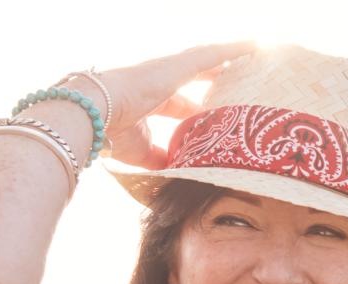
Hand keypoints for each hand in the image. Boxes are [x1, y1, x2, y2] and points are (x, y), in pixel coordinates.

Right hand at [66, 43, 253, 169]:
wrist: (93, 112)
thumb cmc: (110, 132)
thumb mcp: (142, 153)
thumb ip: (162, 159)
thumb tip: (179, 172)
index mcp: (150, 100)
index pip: (179, 103)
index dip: (195, 108)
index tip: (210, 114)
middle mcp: (160, 81)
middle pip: (195, 76)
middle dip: (214, 77)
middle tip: (235, 82)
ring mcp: (169, 70)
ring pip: (206, 59)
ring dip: (229, 56)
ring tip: (253, 54)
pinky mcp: (177, 65)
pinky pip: (213, 54)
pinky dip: (234, 49)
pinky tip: (254, 46)